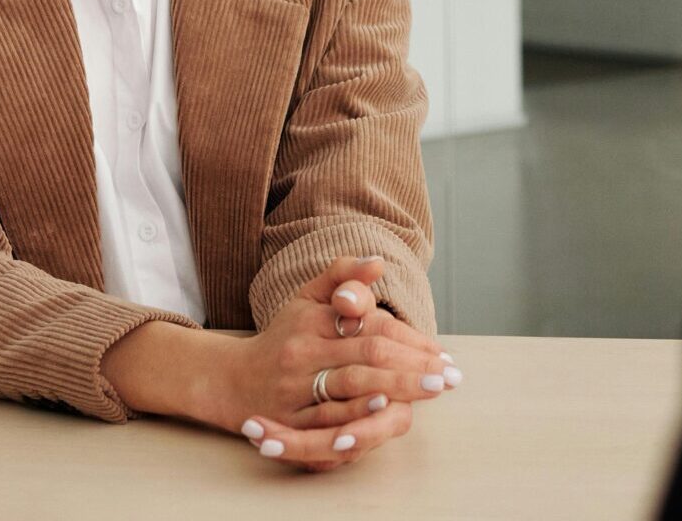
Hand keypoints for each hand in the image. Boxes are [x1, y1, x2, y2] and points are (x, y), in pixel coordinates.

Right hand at [233, 256, 460, 471]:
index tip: (441, 353)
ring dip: (396, 389)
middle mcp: (303, 352)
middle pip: (368, 356)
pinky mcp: (290, 421)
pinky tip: (386, 413)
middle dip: (413, 367)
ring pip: (352, 388)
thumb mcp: (306, 296)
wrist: (233, 381)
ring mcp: (295, 388)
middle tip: (448, 377)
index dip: (409, 339)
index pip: (370, 326)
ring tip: (430, 390)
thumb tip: (378, 261)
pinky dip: (359, 417)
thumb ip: (341, 274)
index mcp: (312, 320)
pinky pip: (328, 422)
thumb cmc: (284, 335)